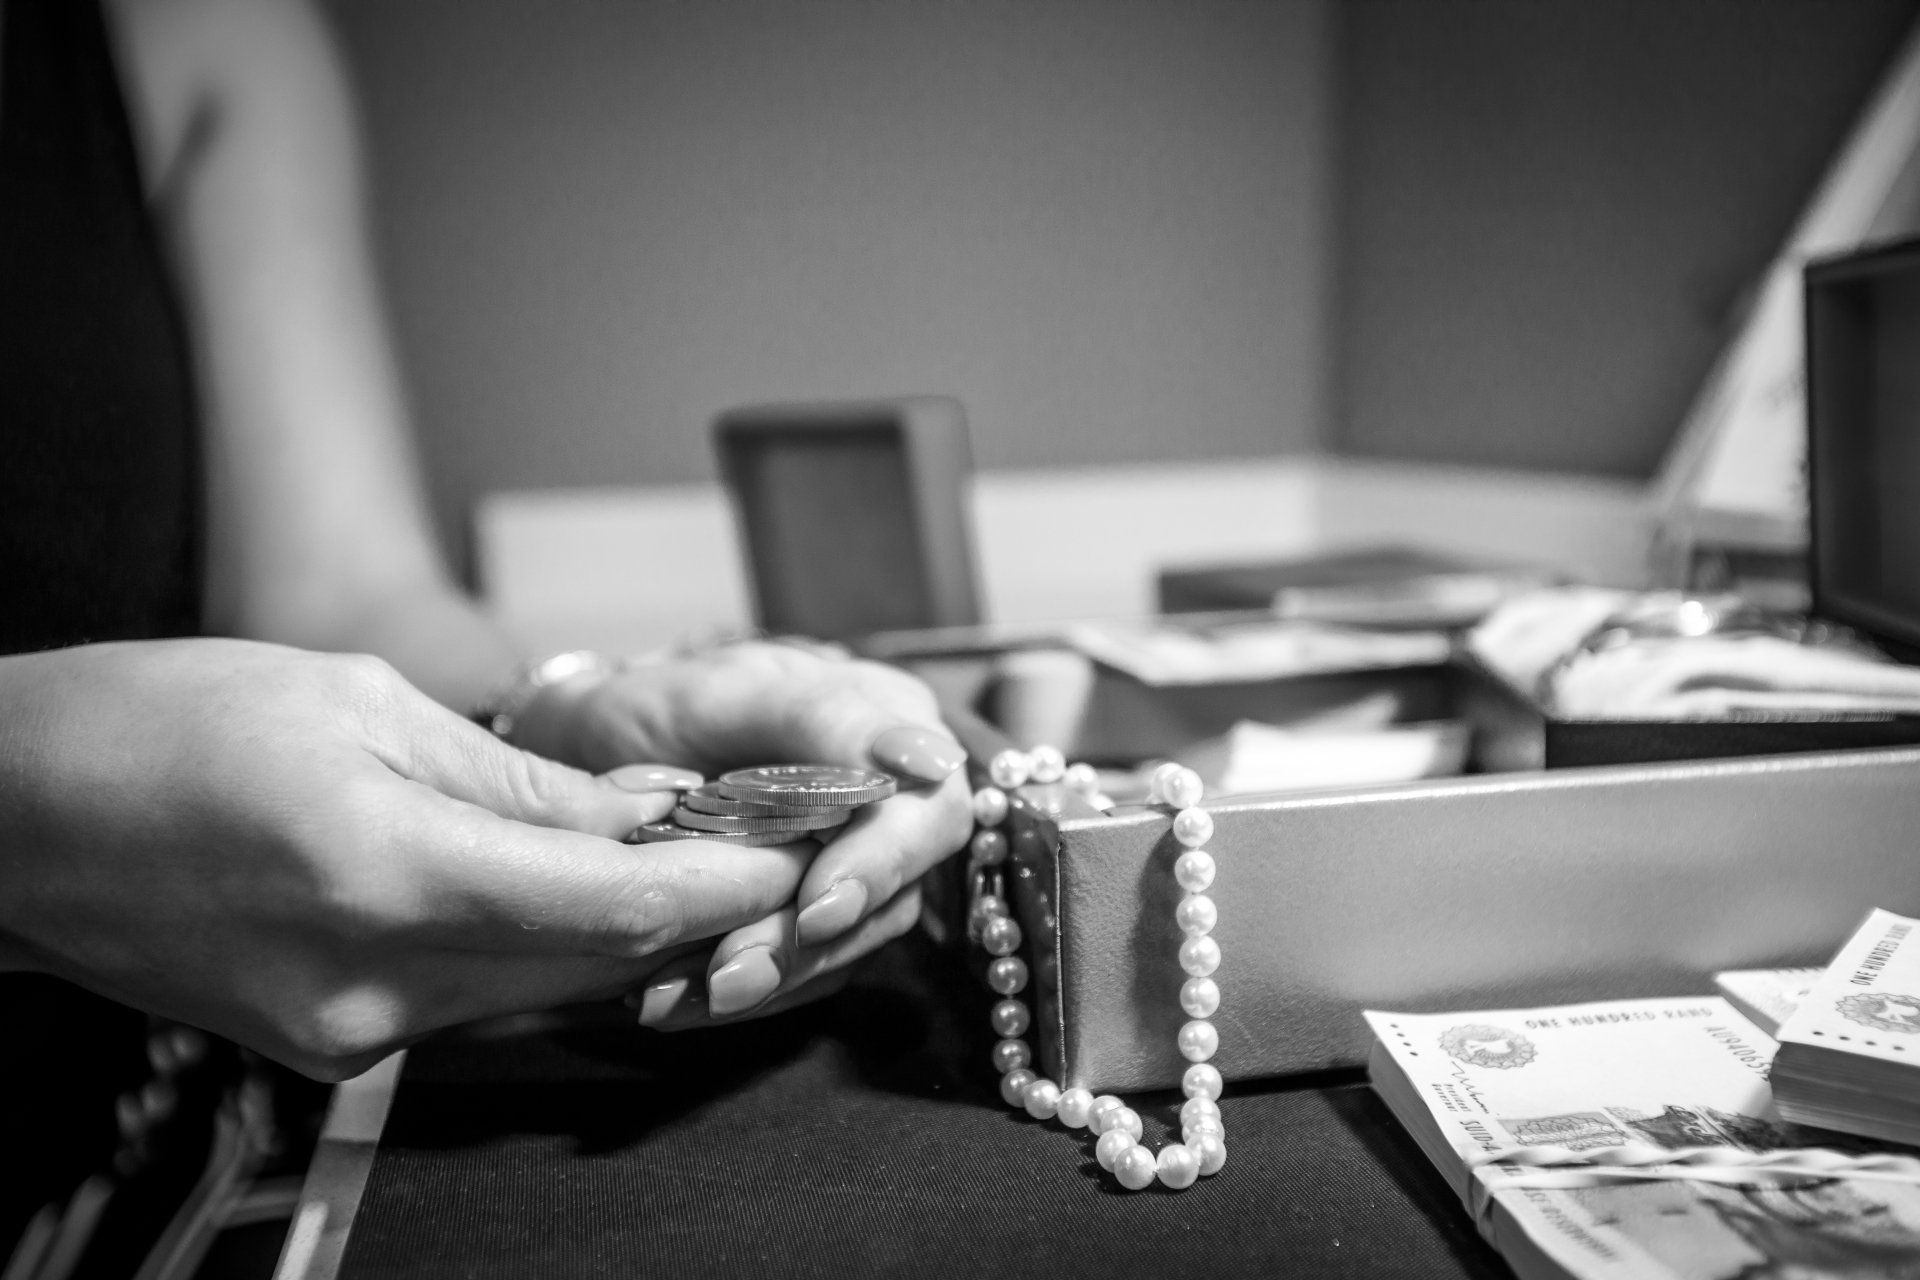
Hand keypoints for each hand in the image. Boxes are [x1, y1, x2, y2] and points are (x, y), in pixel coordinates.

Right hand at [0, 639, 820, 1078]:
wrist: (8, 816)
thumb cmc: (158, 727)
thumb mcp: (360, 705)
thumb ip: (521, 783)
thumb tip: (645, 811)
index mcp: (386, 874)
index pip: (615, 906)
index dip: (728, 882)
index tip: (802, 849)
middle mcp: (374, 984)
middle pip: (595, 963)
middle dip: (698, 909)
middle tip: (773, 846)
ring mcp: (348, 1032)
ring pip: (543, 989)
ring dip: (625, 931)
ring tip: (691, 858)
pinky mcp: (328, 1044)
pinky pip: (476, 1000)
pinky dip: (540, 950)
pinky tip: (570, 894)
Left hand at [509, 641, 974, 1024]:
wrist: (583, 748)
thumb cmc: (652, 704)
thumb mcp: (722, 690)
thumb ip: (822, 715)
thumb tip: (930, 759)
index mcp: (887, 726)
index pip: (927, 810)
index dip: (881, 866)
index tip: (814, 911)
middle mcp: (887, 800)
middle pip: (897, 894)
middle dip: (811, 945)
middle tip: (728, 979)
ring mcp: (853, 867)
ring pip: (850, 947)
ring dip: (768, 981)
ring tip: (673, 996)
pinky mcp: (813, 922)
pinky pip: (803, 975)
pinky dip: (740, 995)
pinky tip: (672, 999)